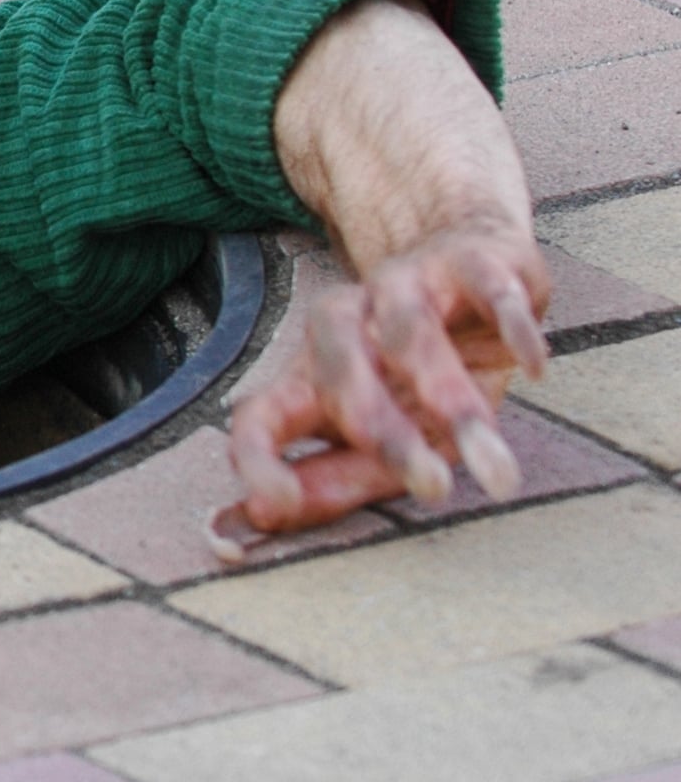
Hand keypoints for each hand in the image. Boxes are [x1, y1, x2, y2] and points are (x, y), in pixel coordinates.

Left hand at [216, 222, 550, 557]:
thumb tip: (249, 526)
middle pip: (342, 375)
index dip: (258, 459)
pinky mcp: (473, 263)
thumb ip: (328, 479)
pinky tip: (532, 367)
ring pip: (412, 335)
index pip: (262, 414)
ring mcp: (406, 287)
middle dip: (385, 434)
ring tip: (493, 461)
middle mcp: (345, 324)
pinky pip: (489, 288)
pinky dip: (511, 326)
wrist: (463, 254)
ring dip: (452, 396)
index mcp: (310, 373)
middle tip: (432, 489)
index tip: (274, 508)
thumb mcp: (380, 430)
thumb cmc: (416, 369)